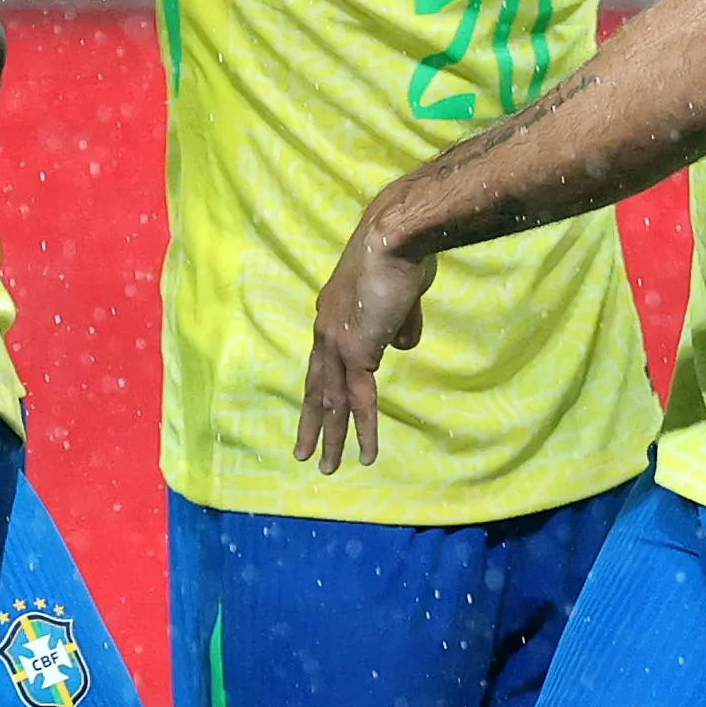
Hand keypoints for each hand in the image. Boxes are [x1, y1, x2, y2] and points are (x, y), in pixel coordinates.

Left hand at [296, 212, 432, 470]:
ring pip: (331, 402)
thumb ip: (400, 323)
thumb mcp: (402, 295)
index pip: (323, 360)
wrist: (395, 238)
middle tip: (302, 451)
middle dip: (311, 421)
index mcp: (331, 314)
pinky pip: (359, 401)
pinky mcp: (357, 353)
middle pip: (315, 386)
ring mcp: (337, 344)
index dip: (321, 386)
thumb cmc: (403, 255)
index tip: (319, 407)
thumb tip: (402, 346)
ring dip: (330, 438)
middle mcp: (326, 330)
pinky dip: (363, 430)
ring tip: (326, 468)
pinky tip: (365, 455)